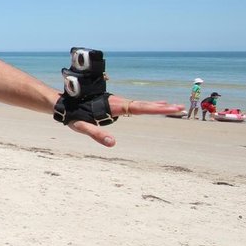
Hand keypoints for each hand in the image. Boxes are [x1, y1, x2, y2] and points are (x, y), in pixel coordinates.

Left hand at [66, 96, 184, 146]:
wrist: (64, 104)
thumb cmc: (72, 116)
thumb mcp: (81, 127)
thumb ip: (95, 134)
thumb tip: (112, 143)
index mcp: (113, 106)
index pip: (138, 108)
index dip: (156, 107)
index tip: (171, 106)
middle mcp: (117, 102)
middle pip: (144, 105)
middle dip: (162, 107)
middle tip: (181, 107)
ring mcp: (117, 102)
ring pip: (141, 104)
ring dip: (159, 106)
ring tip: (176, 107)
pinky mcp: (116, 104)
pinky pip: (136, 106)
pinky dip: (149, 105)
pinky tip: (158, 105)